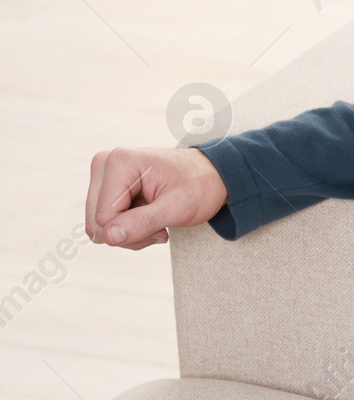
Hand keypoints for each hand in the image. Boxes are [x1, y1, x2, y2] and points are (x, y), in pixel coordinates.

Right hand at [86, 147, 228, 248]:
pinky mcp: (104, 185)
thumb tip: (108, 237)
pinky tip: (149, 216)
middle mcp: (103, 163)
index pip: (104, 218)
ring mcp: (102, 174)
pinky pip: (103, 222)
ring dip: (131, 232)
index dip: (133, 231)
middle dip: (131, 233)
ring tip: (157, 219)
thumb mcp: (178, 208)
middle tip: (161, 226)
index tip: (163, 224)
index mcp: (119, 163)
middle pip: (97, 223)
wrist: (209, 175)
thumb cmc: (199, 187)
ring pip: (99, 226)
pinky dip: (128, 227)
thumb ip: (142, 223)